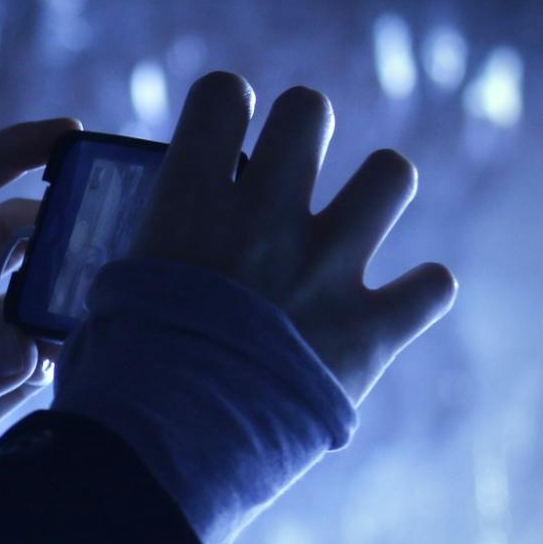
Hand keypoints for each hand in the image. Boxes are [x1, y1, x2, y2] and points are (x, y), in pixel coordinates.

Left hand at [0, 119, 80, 477]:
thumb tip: (29, 347)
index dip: (8, 154)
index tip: (69, 131)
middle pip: (3, 242)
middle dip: (54, 232)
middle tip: (113, 232)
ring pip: (24, 303)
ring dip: (63, 299)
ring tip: (113, 298)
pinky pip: (28, 366)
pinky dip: (60, 358)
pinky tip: (95, 356)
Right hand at [129, 72, 457, 406]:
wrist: (168, 448)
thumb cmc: (121, 376)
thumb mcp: (111, 293)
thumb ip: (152, 252)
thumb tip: (159, 244)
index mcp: (192, 199)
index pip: (222, 96)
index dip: (225, 105)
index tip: (225, 129)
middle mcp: (266, 215)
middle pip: (309, 112)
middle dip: (303, 131)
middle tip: (291, 167)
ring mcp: (327, 266)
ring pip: (391, 175)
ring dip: (376, 191)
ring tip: (357, 218)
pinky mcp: (371, 328)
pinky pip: (431, 287)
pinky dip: (417, 293)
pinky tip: (401, 300)